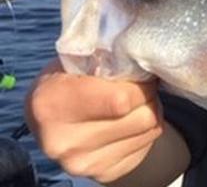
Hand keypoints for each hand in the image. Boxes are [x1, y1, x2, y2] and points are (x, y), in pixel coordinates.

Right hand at [25, 59, 164, 183]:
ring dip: (151, 110)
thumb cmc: (71, 77)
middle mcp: (61, 141)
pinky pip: (147, 145)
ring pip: (150, 130)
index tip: (136, 72)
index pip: (121, 99)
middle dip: (148, 95)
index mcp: (49, 104)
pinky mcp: (102, 173)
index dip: (139, 83)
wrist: (53, 116)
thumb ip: (106, 52)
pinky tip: (127, 120)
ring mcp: (81, 163)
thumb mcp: (78, 57)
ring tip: (133, 100)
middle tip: (138, 85)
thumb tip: (144, 40)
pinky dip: (146, 129)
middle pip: (142, 117)